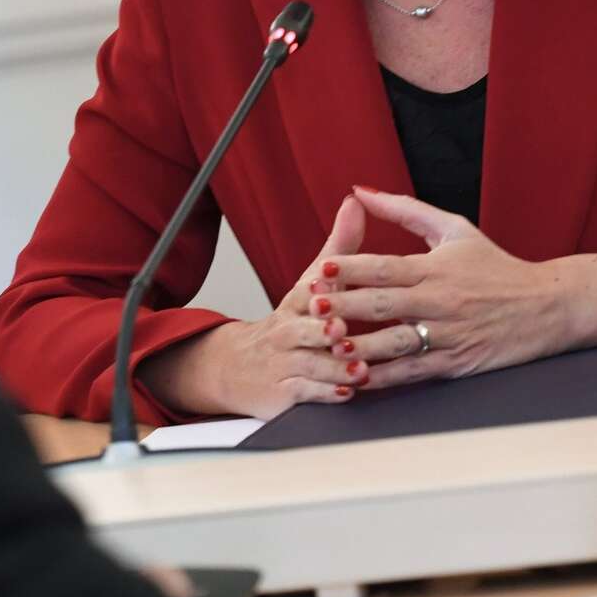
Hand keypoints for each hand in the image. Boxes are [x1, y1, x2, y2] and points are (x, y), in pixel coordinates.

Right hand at [139, 194, 370, 419]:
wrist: (237, 365)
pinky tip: (347, 393)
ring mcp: (284, 363)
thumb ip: (340, 245)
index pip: (305, 291)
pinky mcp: (285, 392)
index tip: (329, 285)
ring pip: (309, 364)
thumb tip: (356, 202)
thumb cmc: (288, 321)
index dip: (317, 289)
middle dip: (323, 331)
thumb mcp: (311, 281)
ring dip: (334, 368)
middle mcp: (286, 331)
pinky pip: (306, 393)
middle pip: (303, 330)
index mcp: (296, 301)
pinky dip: (326, 394)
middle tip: (341, 331)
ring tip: (359, 370)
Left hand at [320, 188, 596, 389]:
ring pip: (396, 342)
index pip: (385, 268)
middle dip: (346, 306)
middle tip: (312, 309)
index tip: (321, 270)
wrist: (549, 306)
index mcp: (435, 268)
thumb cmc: (496, 266)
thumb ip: (405, 209)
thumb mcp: (454, 229)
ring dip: (361, 345)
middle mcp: (439, 301)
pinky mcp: (456, 362)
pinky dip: (385, 377)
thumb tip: (361, 191)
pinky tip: (358, 378)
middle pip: (384, 304)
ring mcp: (447, 334)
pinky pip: (414, 371)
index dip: (352, 269)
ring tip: (329, 345)